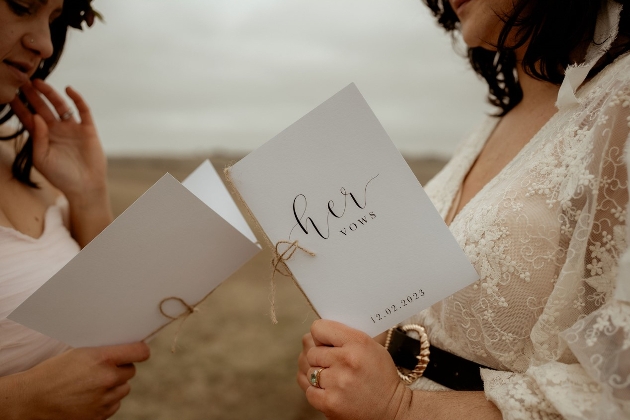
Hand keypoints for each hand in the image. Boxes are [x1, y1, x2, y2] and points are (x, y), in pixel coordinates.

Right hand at [2, 342, 149, 419]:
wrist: (31, 399)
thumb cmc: (52, 372)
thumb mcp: (79, 353)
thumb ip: (104, 352)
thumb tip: (126, 349)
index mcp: (101, 359)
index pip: (139, 352)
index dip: (140, 351)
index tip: (139, 351)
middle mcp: (106, 379)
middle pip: (131, 371)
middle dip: (120, 369)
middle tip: (103, 369)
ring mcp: (103, 400)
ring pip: (124, 389)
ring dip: (114, 386)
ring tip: (92, 384)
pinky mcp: (98, 416)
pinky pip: (114, 405)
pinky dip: (106, 402)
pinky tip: (89, 397)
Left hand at [10, 79, 112, 245]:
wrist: (84, 186)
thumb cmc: (60, 176)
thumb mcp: (41, 158)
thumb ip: (37, 138)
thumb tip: (36, 116)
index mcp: (43, 137)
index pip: (29, 118)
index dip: (20, 106)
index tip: (10, 94)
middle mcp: (56, 130)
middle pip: (43, 108)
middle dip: (32, 95)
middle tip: (22, 80)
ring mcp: (72, 128)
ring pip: (60, 106)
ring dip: (50, 94)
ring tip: (39, 82)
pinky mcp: (87, 129)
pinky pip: (83, 111)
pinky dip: (77, 99)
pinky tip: (68, 89)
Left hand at [297, 319, 409, 419]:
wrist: (390, 408)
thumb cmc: (380, 376)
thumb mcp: (371, 346)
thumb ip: (345, 336)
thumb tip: (317, 333)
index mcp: (357, 342)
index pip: (318, 328)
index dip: (320, 336)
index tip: (325, 342)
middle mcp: (346, 360)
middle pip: (312, 352)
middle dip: (321, 358)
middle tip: (334, 364)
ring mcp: (337, 383)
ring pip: (310, 371)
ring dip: (320, 376)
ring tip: (336, 379)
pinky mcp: (330, 403)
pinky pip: (310, 391)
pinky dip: (318, 392)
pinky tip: (332, 391)